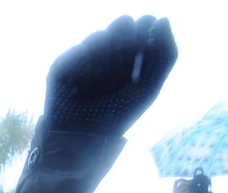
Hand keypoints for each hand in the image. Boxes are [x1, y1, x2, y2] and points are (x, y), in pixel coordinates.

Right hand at [41, 15, 176, 136]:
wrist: (84, 138)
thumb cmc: (119, 116)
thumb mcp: (150, 86)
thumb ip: (165, 54)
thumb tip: (164, 19)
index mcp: (127, 62)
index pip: (140, 32)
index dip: (146, 28)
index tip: (150, 29)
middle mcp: (103, 58)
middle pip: (120, 26)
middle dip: (128, 35)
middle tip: (132, 48)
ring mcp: (82, 61)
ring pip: (100, 36)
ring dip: (109, 53)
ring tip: (107, 79)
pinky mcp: (62, 66)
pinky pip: (80, 51)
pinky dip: (89, 61)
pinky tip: (88, 81)